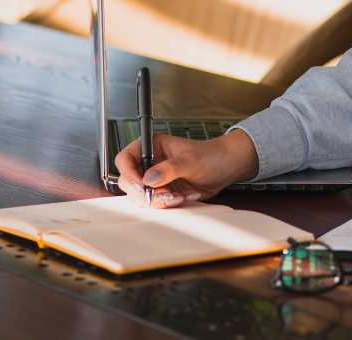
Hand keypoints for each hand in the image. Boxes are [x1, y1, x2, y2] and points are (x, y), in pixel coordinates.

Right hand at [115, 129, 259, 208]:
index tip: (141, 185)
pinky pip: (156, 204)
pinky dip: (170, 204)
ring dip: (160, 201)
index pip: (125, 159)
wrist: (227, 167)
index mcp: (152, 146)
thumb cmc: (211, 155)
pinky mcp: (163, 192)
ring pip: (141, 197)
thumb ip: (170, 169)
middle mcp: (150, 163)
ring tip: (181, 195)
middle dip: (146, 193)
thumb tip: (149, 179)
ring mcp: (155, 179)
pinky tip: (187, 196)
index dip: (128, 173)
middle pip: (129, 182)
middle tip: (165, 194)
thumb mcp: (191, 160)